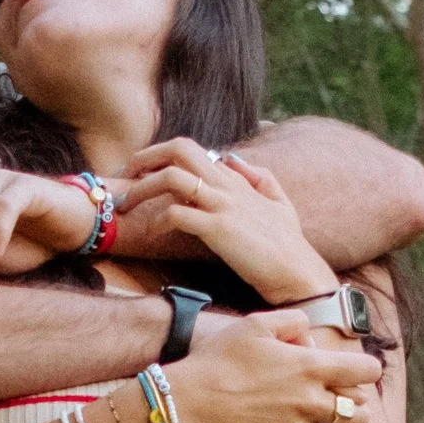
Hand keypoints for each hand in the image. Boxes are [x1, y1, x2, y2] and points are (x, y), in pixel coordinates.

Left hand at [113, 140, 338, 301]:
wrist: (299, 273)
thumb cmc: (289, 245)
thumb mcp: (281, 203)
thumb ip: (260, 177)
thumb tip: (233, 158)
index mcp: (236, 179)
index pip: (191, 150)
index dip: (160, 155)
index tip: (141, 172)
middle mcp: (227, 185)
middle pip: (179, 149)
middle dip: (145, 157)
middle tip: (124, 176)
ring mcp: (223, 205)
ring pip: (171, 178)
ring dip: (141, 188)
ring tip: (124, 207)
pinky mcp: (218, 229)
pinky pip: (177, 214)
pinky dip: (157, 221)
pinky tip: (150, 234)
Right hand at [167, 313, 377, 422]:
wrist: (185, 405)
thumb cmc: (217, 361)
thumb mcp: (254, 325)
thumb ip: (291, 322)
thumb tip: (309, 333)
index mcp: (310, 368)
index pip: (366, 372)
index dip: (366, 371)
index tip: (356, 372)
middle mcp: (310, 403)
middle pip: (359, 414)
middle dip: (354, 408)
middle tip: (338, 403)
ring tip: (300, 419)